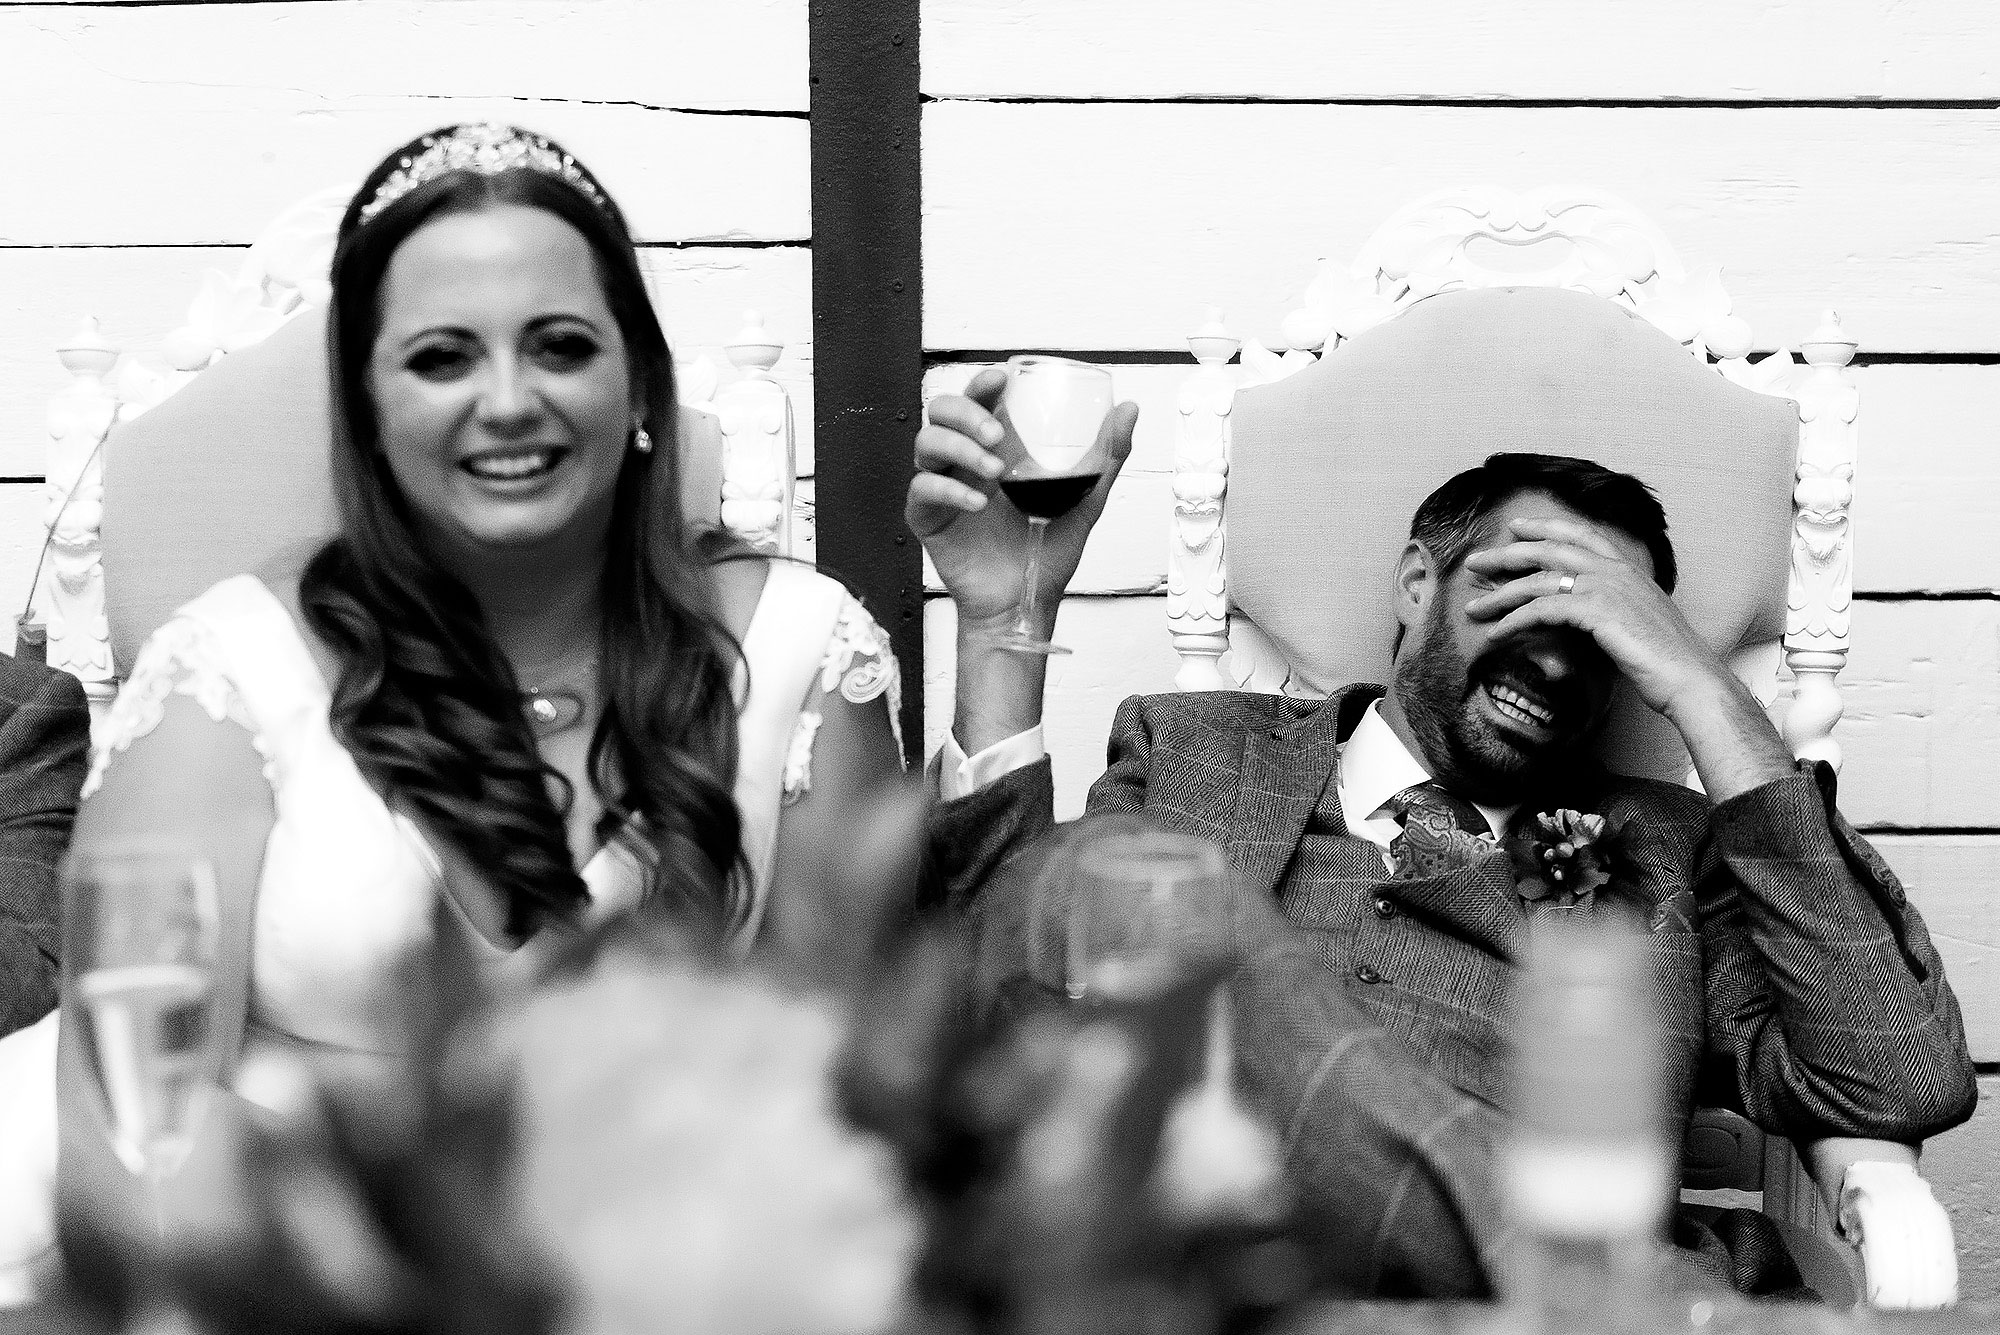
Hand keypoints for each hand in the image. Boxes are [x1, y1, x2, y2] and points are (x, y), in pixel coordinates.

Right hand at [906, 368, 1138, 629]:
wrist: (1026, 599)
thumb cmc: (1047, 549)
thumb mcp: (1085, 498)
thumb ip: (1106, 455)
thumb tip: (1130, 409)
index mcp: (996, 446)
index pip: (978, 399)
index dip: (982, 382)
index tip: (1000, 379)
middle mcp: (965, 460)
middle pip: (942, 411)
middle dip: (966, 413)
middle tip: (997, 435)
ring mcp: (943, 485)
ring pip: (926, 443)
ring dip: (959, 448)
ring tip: (993, 471)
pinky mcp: (927, 517)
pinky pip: (922, 490)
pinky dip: (950, 490)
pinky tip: (978, 503)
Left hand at [1461, 514, 1793, 800]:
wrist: (1691, 680)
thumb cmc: (1667, 662)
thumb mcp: (1638, 625)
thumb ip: (1611, 612)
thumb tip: (1585, 618)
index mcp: (1628, 570)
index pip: (1581, 535)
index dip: (1546, 528)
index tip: (1516, 527)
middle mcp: (1616, 571)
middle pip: (1549, 551)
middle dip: (1507, 554)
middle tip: (1475, 561)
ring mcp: (1607, 588)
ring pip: (1539, 580)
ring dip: (1500, 595)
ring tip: (1473, 609)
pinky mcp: (1597, 612)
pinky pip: (1542, 609)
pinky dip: (1514, 622)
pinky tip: (1495, 635)